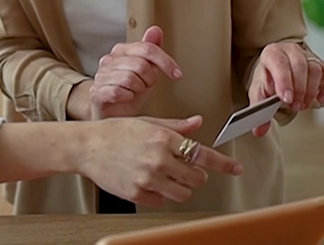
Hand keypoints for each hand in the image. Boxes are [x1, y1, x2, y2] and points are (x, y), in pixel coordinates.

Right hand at [78, 115, 241, 207]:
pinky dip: (161, 194)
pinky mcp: (138, 194)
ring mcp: (148, 178)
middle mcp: (158, 159)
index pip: (203, 154)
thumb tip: (197, 122)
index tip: (235, 168)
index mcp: (163, 138)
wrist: (88, 146)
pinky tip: (150, 181)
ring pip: (183, 193)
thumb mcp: (148, 123)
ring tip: (168, 177)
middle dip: (196, 174)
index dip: (224, 164)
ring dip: (181, 187)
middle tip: (186, 169)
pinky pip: (163, 201)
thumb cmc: (116, 132)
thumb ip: (176, 126)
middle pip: (197, 178)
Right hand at [91, 26, 181, 118]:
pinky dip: (127, 97)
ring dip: (138, 89)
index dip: (165, 61)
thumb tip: (156, 30)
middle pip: (141, 65)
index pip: (147, 48)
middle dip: (150, 79)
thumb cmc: (129, 90)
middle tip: (146, 86)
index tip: (176, 74)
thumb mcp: (146, 70)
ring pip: (130, 78)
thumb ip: (150, 50)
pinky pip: (117, 92)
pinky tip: (127, 98)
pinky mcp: (96, 92)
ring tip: (135, 92)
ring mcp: (101, 75)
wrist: (112, 112)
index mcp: (121, 50)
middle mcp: (109, 60)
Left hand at [248, 42, 323, 135]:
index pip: (279, 62)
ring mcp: (309, 56)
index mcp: (272, 53)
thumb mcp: (259, 92)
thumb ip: (258, 108)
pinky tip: (321, 100)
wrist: (279, 74)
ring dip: (310, 91)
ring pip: (316, 69)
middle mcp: (291, 50)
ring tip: (302, 105)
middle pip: (300, 65)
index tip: (286, 98)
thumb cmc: (269, 81)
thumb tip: (259, 130)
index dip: (284, 80)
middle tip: (295, 106)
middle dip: (299, 89)